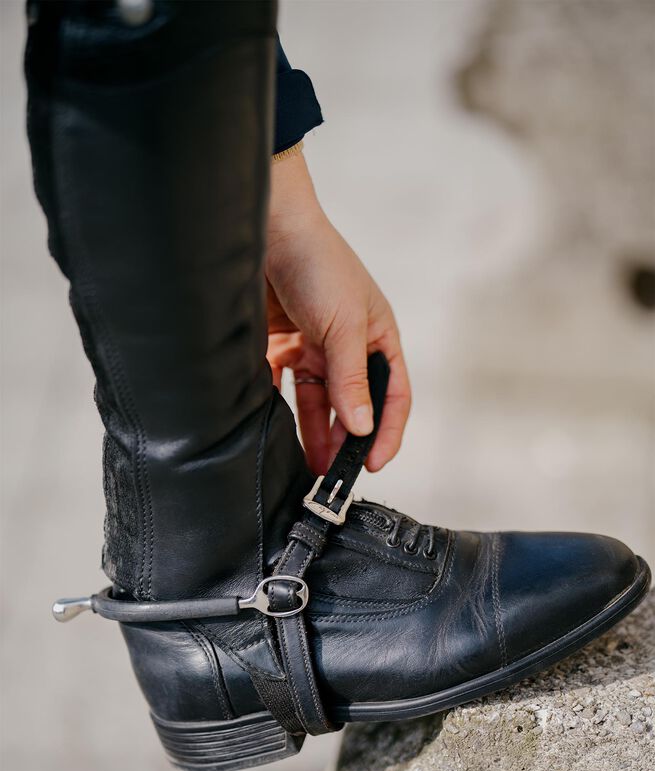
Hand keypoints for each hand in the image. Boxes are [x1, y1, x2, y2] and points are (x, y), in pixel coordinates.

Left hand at [266, 152, 410, 475]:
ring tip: (307, 464)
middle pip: (352, 405)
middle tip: (332, 474)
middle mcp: (348, 348)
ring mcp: (315, 348)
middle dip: (344, 441)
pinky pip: (284, 388)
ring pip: (316, 403)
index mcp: (377, 340)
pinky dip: (281, 410)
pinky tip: (276, 431)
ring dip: (313, 433)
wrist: (267, 228)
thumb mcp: (343, 325)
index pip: (393, 395)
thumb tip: (361, 427)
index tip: (372, 464)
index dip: (387, 431)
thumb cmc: (318, 263)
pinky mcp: (282, 347)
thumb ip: (351, 379)